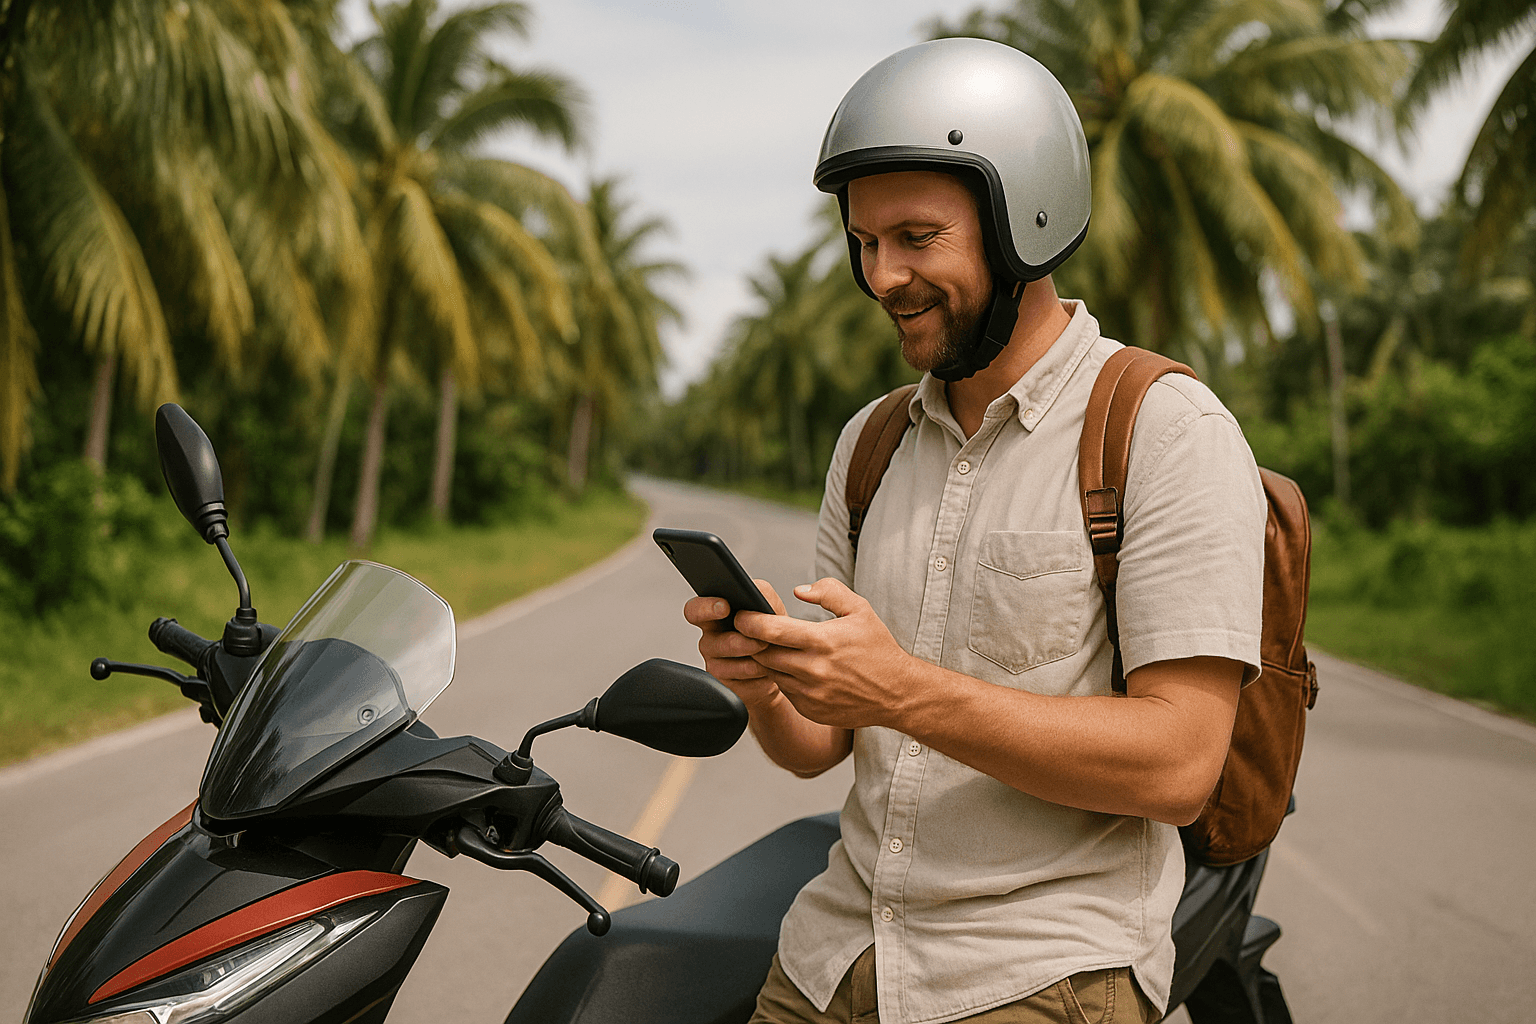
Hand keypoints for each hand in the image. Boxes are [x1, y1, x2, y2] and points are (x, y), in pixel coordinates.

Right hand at [683, 579, 787, 710]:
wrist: (781, 667)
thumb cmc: (772, 634)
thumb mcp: (772, 608)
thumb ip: (762, 594)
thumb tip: (755, 591)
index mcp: (714, 615)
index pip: (695, 609)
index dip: (705, 608)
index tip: (724, 607)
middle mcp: (710, 638)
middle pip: (707, 642)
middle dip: (734, 640)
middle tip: (757, 639)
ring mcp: (714, 662)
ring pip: (727, 661)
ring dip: (752, 655)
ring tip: (769, 651)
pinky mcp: (725, 682)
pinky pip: (737, 678)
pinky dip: (756, 673)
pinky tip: (765, 669)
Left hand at [735, 578, 916, 729]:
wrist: (897, 693)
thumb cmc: (878, 649)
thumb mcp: (860, 610)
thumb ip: (829, 592)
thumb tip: (799, 590)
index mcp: (822, 641)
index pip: (772, 630)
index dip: (750, 621)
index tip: (741, 614)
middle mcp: (813, 670)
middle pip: (763, 653)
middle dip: (752, 640)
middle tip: (748, 629)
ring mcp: (810, 693)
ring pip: (771, 672)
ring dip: (766, 659)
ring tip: (770, 646)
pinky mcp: (810, 709)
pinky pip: (784, 690)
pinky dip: (783, 677)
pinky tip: (792, 667)